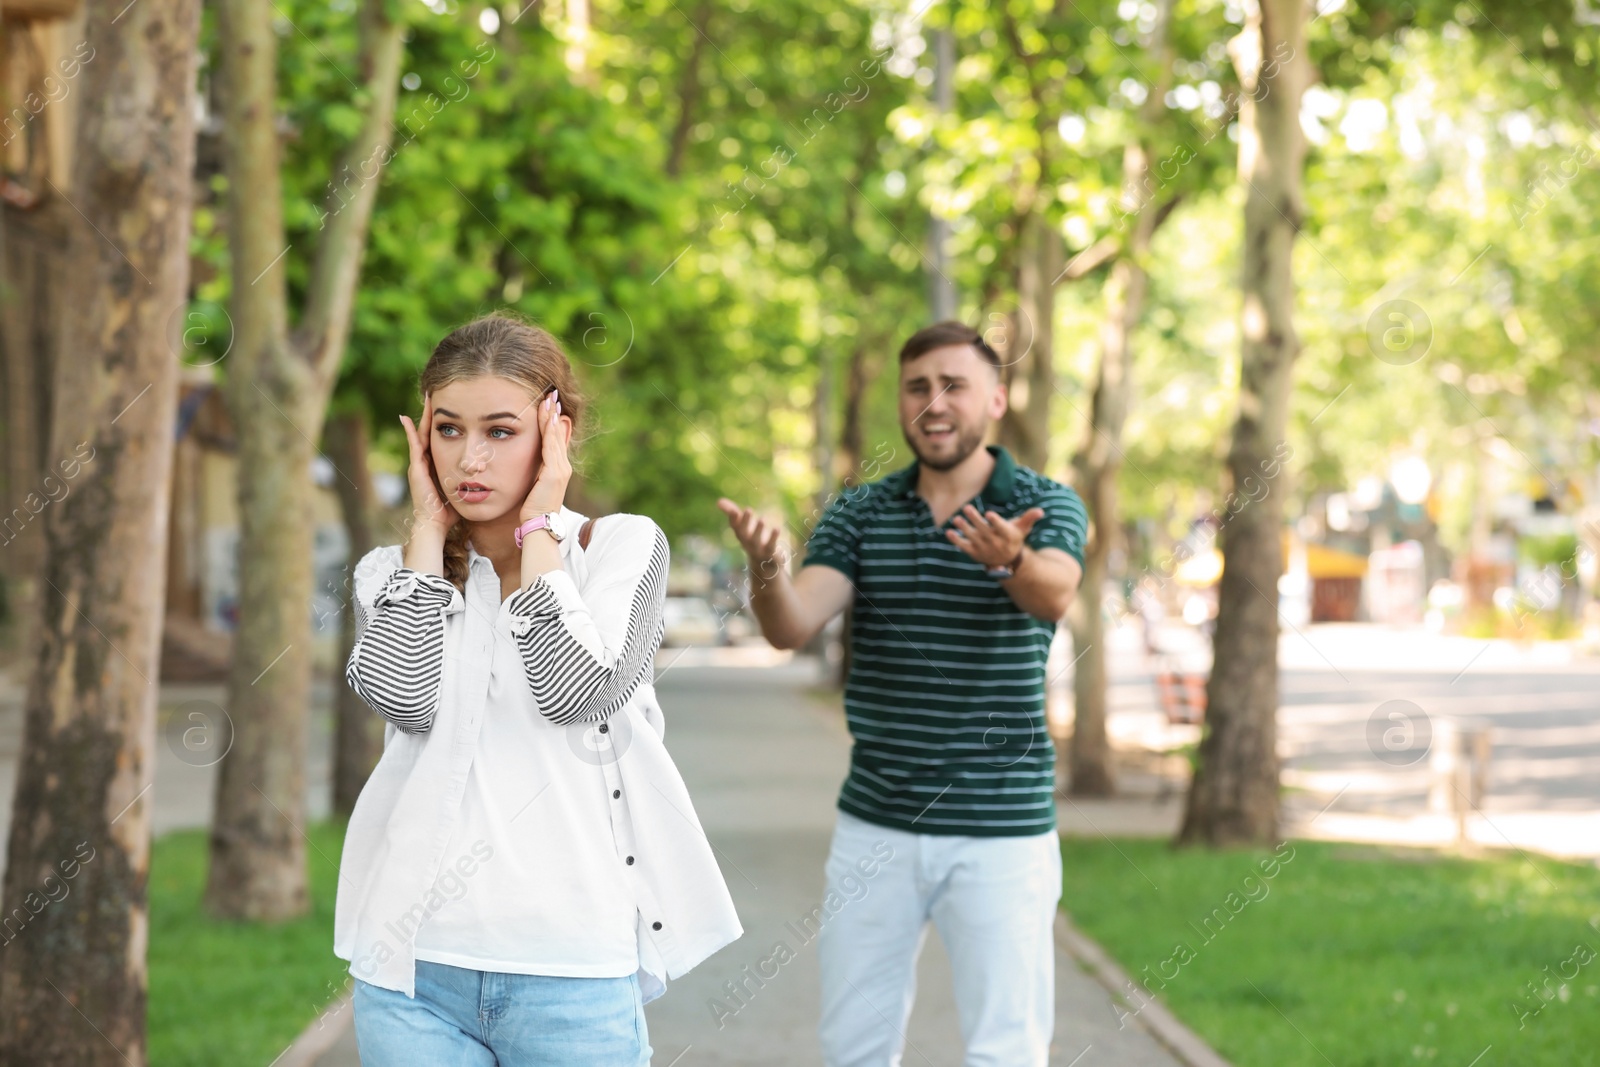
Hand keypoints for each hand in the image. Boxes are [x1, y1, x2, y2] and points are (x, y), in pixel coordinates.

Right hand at [400, 392, 459, 537]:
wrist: (436, 524)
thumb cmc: (451, 510)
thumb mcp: (462, 488)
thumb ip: (470, 478)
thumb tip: (486, 471)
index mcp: (438, 465)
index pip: (442, 438)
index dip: (446, 423)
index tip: (453, 406)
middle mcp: (426, 462)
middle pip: (430, 432)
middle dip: (434, 415)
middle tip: (436, 395)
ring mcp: (418, 465)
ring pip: (422, 435)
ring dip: (424, 417)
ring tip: (426, 399)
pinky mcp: (415, 469)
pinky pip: (413, 446)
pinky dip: (409, 432)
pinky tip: (406, 419)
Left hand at [520, 389, 572, 518]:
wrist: (538, 528)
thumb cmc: (531, 511)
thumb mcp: (533, 488)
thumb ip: (533, 475)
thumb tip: (525, 465)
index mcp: (558, 470)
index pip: (555, 440)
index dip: (552, 422)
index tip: (549, 405)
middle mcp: (562, 468)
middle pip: (558, 434)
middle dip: (554, 414)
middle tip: (552, 394)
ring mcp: (560, 470)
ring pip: (555, 437)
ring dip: (552, 417)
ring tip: (549, 399)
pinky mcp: (554, 474)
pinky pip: (551, 446)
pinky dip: (549, 429)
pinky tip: (546, 416)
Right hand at [717, 498, 787, 581]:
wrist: (764, 566)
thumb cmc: (753, 540)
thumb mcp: (743, 527)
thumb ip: (732, 513)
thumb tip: (718, 501)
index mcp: (741, 535)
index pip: (735, 526)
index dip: (733, 518)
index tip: (734, 509)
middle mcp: (747, 543)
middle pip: (743, 534)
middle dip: (745, 522)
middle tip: (748, 509)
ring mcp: (758, 550)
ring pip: (756, 541)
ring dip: (758, 530)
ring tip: (762, 519)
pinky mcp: (770, 554)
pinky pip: (771, 546)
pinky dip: (773, 538)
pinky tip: (777, 528)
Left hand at [947, 505, 1042, 566]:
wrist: (1007, 561)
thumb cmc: (1014, 538)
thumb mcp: (1022, 529)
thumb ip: (1029, 518)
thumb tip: (1040, 511)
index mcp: (1007, 535)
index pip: (1001, 528)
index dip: (995, 521)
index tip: (989, 513)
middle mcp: (995, 543)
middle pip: (984, 530)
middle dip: (975, 519)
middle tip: (966, 507)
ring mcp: (984, 549)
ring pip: (972, 538)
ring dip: (963, 528)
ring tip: (956, 519)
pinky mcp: (974, 553)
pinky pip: (964, 547)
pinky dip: (956, 540)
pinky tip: (948, 532)